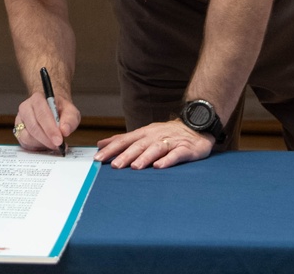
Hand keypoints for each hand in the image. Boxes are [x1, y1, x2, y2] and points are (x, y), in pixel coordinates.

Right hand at [13, 92, 79, 153]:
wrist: (51, 109)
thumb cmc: (59, 109)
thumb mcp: (70, 111)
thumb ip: (70, 120)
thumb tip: (64, 131)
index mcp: (37, 99)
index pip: (42, 114)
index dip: (50, 129)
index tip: (59, 140)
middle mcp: (25, 108)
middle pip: (33, 127)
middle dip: (46, 139)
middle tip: (58, 145)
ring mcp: (19, 120)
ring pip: (27, 137)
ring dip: (41, 143)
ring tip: (52, 143)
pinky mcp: (18, 131)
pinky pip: (24, 143)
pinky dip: (36, 147)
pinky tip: (45, 144)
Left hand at [94, 119, 214, 169]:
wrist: (195, 126)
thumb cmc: (167, 133)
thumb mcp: (143, 134)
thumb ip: (124, 140)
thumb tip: (101, 144)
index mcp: (144, 133)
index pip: (124, 140)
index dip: (111, 149)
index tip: (98, 158)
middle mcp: (155, 136)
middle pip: (138, 145)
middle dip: (125, 156)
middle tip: (114, 166)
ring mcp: (170, 142)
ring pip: (155, 149)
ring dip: (144, 158)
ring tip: (135, 167)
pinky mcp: (185, 149)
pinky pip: (176, 155)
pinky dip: (167, 160)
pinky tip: (159, 166)